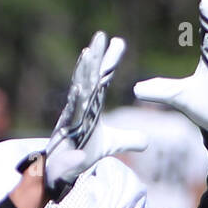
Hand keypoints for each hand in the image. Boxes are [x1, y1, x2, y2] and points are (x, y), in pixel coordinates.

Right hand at [42, 32, 145, 198]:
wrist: (60, 172)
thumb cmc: (81, 153)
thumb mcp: (110, 146)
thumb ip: (128, 140)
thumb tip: (147, 140)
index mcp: (91, 106)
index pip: (102, 79)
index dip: (109, 61)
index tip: (117, 41)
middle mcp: (80, 107)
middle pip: (89, 77)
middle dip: (95, 56)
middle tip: (101, 35)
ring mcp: (72, 117)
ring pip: (79, 90)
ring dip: (83, 72)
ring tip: (88, 52)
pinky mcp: (66, 131)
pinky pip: (72, 114)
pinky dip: (75, 100)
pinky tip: (80, 87)